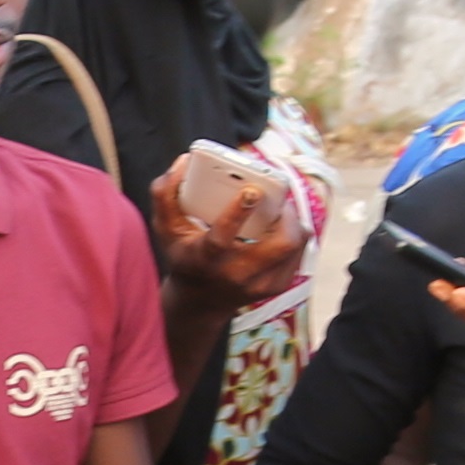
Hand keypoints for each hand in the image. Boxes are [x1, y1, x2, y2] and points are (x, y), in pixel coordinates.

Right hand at [150, 155, 309, 306]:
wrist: (199, 302)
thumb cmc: (185, 257)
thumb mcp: (167, 228)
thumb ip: (166, 194)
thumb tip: (184, 162)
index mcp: (206, 258)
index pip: (222, 238)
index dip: (237, 213)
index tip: (251, 191)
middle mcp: (236, 274)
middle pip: (278, 245)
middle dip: (285, 214)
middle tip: (276, 195)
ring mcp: (259, 283)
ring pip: (294, 246)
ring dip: (292, 221)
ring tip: (280, 207)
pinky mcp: (276, 286)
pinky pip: (298, 253)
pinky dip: (295, 233)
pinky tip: (283, 225)